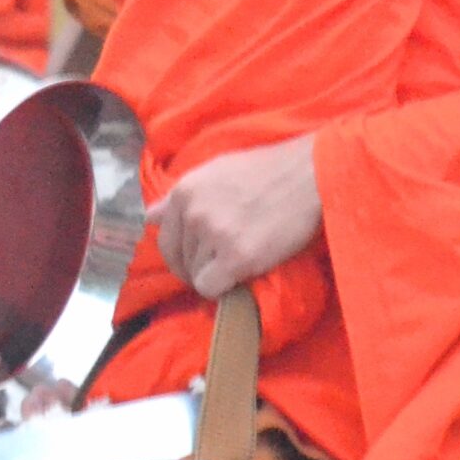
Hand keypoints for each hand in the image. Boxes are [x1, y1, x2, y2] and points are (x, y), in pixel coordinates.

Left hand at [149, 133, 320, 298]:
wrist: (310, 174)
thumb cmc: (267, 171)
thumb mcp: (215, 171)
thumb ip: (180, 196)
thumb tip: (149, 217)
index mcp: (185, 191)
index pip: (164, 237)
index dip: (180, 253)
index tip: (198, 258)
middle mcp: (193, 212)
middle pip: (178, 259)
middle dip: (196, 267)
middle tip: (221, 265)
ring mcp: (214, 235)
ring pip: (195, 275)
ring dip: (214, 275)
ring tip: (239, 261)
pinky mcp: (237, 257)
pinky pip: (210, 288)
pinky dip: (222, 288)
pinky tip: (239, 277)